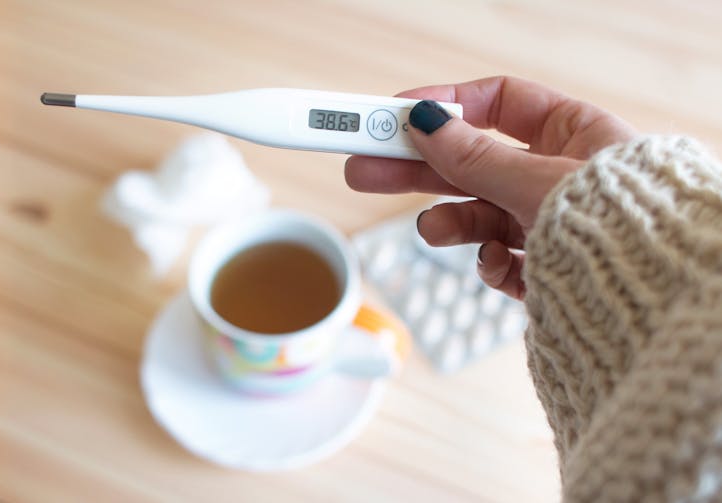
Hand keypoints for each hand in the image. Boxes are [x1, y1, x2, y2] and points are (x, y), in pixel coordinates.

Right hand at [345, 76, 635, 298]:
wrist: (653, 303)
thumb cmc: (621, 225)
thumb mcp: (537, 179)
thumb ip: (473, 156)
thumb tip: (424, 123)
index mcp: (575, 133)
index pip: (498, 104)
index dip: (444, 106)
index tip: (396, 116)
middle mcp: (560, 176)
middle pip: (471, 161)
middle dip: (417, 167)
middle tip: (362, 168)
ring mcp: (551, 223)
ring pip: (481, 213)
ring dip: (451, 220)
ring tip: (429, 228)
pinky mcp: (546, 268)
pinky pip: (504, 259)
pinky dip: (494, 263)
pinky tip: (502, 265)